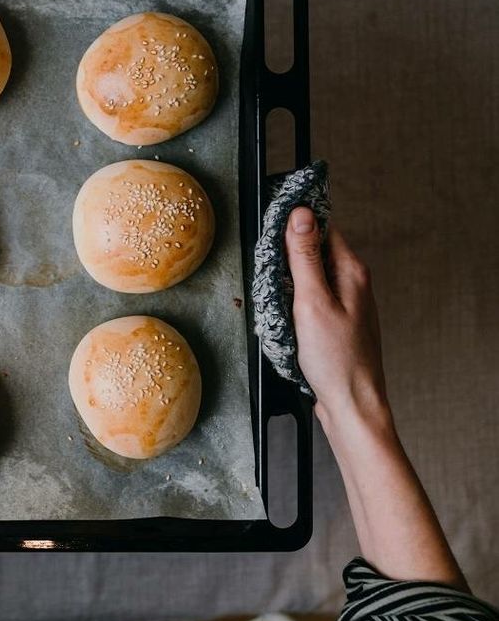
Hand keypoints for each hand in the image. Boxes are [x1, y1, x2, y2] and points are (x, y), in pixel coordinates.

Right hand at [284, 206, 389, 433]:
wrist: (352, 404)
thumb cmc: (336, 359)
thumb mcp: (311, 302)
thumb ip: (304, 258)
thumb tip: (300, 215)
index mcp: (351, 272)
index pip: (322, 227)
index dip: (295, 224)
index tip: (270, 229)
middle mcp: (353, 283)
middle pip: (314, 251)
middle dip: (287, 257)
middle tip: (268, 274)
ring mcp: (346, 303)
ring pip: (310, 277)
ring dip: (288, 282)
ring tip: (275, 301)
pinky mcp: (336, 322)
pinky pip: (310, 299)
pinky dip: (293, 303)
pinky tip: (283, 318)